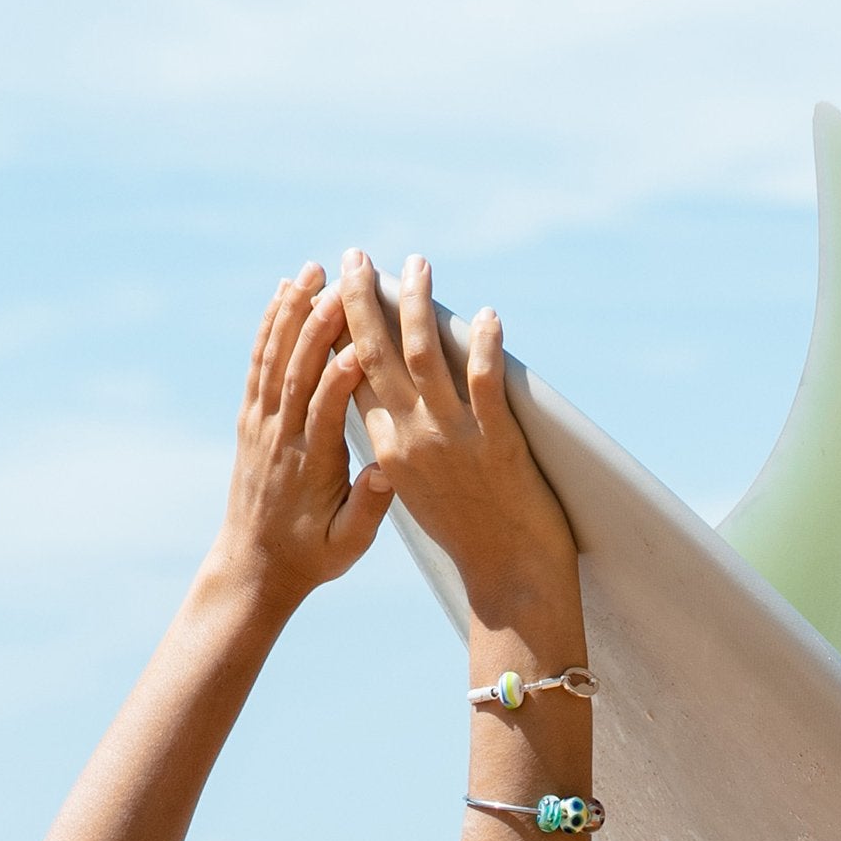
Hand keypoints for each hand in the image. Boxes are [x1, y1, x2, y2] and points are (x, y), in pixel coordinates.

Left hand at [206, 266, 394, 609]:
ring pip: (273, 359)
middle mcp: (281, 439)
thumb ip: (367, 510)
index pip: (324, 411)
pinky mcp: (250, 419)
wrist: (254, 566)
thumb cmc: (312, 556)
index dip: (341, 375)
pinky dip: (268, 326)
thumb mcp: (347, 546)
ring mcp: (261, 425)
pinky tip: (284, 292)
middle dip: (316, 326)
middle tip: (341, 284)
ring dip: (291, 312)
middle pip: (297, 373)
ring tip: (313, 270)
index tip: (362, 342)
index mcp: (311, 466)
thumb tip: (386, 473)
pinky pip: (258, 364)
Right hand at [333, 251, 580, 635]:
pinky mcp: (495, 444)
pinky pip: (485, 380)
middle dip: (359, 300)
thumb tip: (382, 420)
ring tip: (416, 264)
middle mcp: (409, 439)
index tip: (331, 292)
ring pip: (423, 354)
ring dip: (417, 303)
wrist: (509, 582)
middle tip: (355, 258)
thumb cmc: (467, 542)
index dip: (339, 330)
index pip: (350, 377)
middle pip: (373, 354)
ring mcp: (450, 439)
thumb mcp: (412, 499)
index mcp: (385, 450)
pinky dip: (484, 343)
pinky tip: (487, 314)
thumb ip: (392, 456)